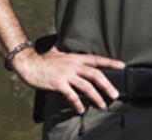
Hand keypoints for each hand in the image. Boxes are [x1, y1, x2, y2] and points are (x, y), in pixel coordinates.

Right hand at [10, 46, 124, 113]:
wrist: (28, 64)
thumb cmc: (42, 59)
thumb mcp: (56, 51)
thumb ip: (64, 49)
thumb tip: (63, 41)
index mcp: (75, 57)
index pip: (97, 59)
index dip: (110, 62)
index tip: (122, 66)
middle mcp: (73, 65)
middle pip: (95, 75)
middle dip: (107, 85)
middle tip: (115, 94)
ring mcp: (66, 74)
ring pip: (86, 86)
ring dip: (96, 97)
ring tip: (103, 105)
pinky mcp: (58, 83)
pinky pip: (71, 95)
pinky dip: (77, 103)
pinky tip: (81, 109)